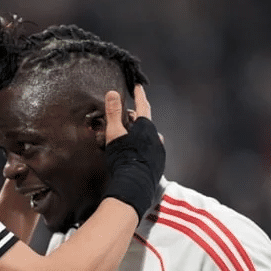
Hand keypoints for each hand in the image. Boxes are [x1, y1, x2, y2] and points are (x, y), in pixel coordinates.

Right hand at [102, 85, 165, 219]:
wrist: (135, 184)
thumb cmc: (123, 158)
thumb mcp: (114, 133)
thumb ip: (113, 112)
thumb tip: (112, 93)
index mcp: (145, 126)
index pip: (142, 105)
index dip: (139, 94)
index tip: (138, 87)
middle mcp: (155, 136)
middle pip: (144, 121)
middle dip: (134, 117)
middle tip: (123, 117)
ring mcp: (158, 150)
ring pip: (149, 136)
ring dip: (140, 133)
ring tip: (129, 137)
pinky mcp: (158, 162)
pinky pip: (150, 149)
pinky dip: (143, 146)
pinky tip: (134, 153)